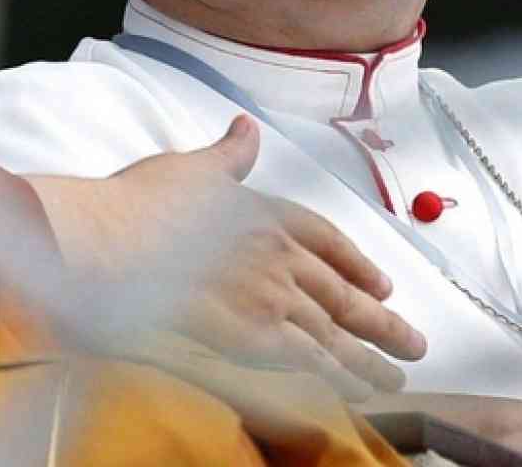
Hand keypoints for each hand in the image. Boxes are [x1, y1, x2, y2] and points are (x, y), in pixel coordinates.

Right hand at [28, 116, 427, 399]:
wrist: (108, 243)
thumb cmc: (138, 206)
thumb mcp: (191, 169)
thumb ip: (227, 156)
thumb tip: (246, 130)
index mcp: (266, 212)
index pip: (328, 240)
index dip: (358, 264)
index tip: (382, 284)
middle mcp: (279, 253)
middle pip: (343, 292)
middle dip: (381, 321)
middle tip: (413, 342)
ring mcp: (270, 295)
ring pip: (334, 332)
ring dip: (369, 356)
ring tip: (395, 375)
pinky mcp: (254, 334)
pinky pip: (308, 362)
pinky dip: (336, 378)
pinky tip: (355, 392)